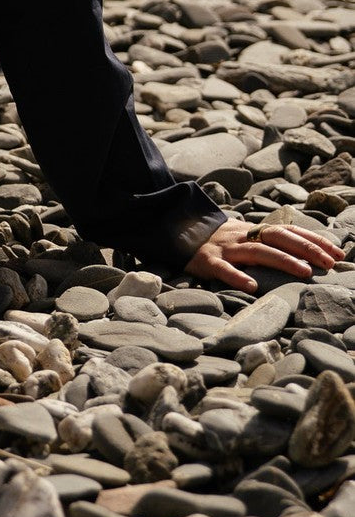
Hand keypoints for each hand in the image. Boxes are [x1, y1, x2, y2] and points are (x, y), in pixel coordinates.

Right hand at [184, 217, 344, 290]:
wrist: (177, 231)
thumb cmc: (218, 240)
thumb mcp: (244, 236)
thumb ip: (268, 242)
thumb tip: (305, 255)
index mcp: (253, 230)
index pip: (289, 230)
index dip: (314, 240)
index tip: (339, 252)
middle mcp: (243, 235)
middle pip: (278, 237)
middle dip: (306, 248)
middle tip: (330, 263)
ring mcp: (226, 247)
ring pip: (257, 251)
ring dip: (283, 260)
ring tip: (305, 272)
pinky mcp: (208, 261)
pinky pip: (224, 269)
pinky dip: (238, 277)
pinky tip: (252, 287)